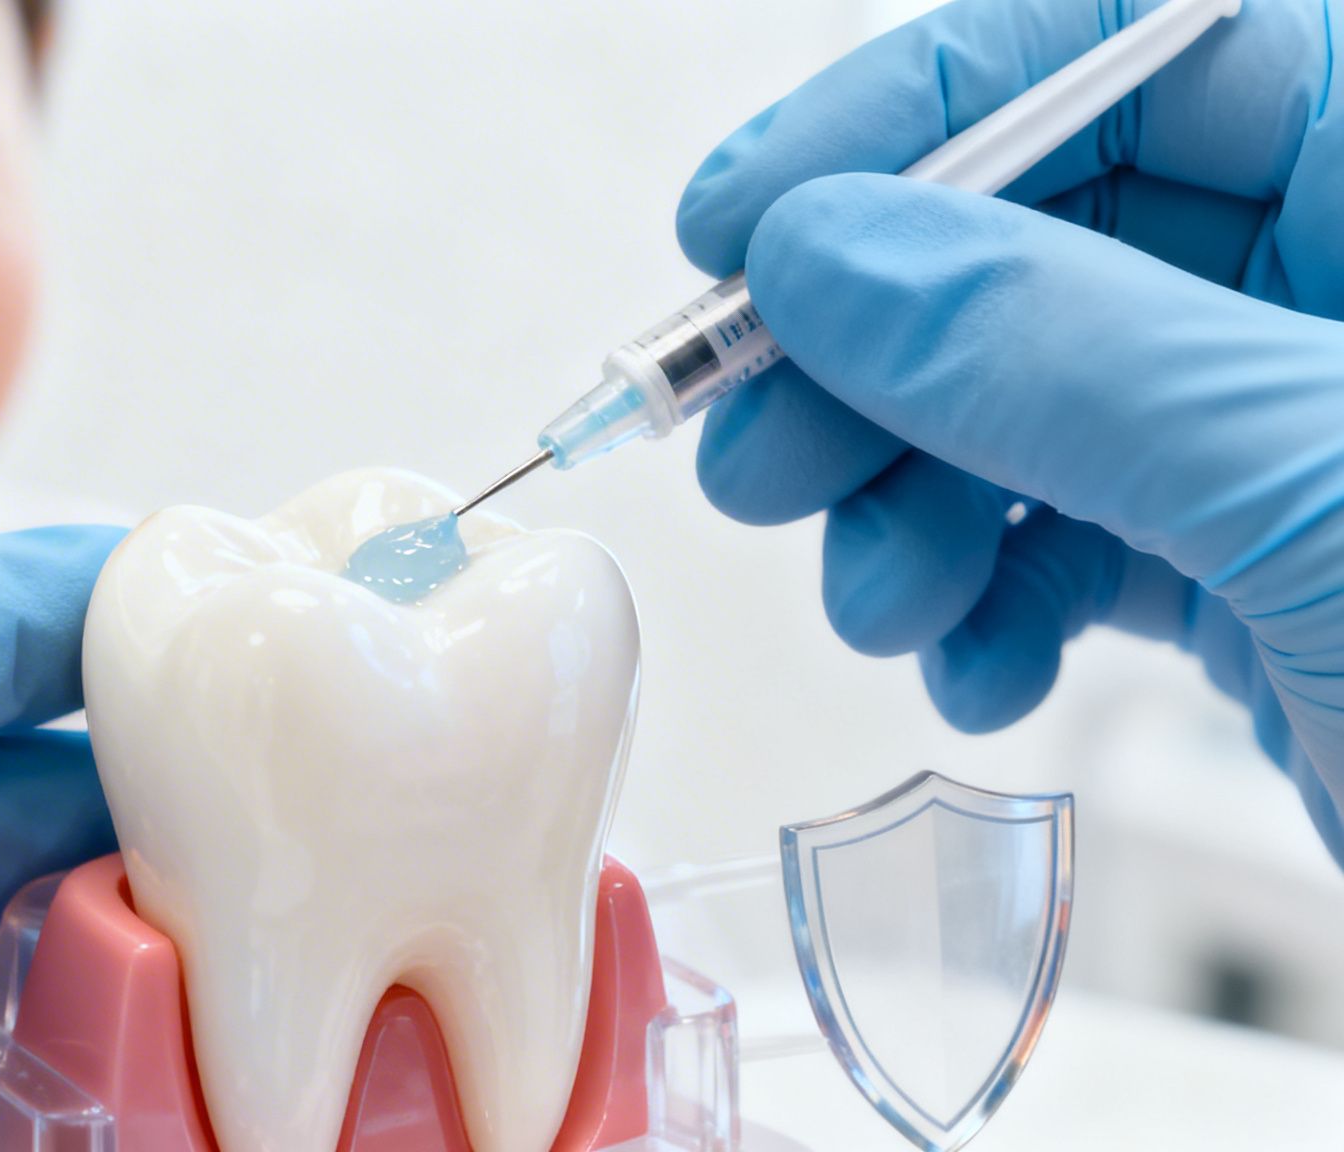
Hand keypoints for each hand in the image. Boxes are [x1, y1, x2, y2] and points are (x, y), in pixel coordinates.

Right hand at [676, 0, 1343, 857]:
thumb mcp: (1333, 494)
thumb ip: (1067, 351)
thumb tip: (834, 255)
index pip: (1127, 44)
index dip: (908, 114)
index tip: (747, 218)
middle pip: (1038, 234)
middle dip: (875, 351)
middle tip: (758, 439)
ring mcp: (1301, 432)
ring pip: (1026, 400)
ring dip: (908, 497)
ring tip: (877, 592)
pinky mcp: (1264, 568)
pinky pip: (1068, 536)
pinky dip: (988, 602)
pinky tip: (979, 664)